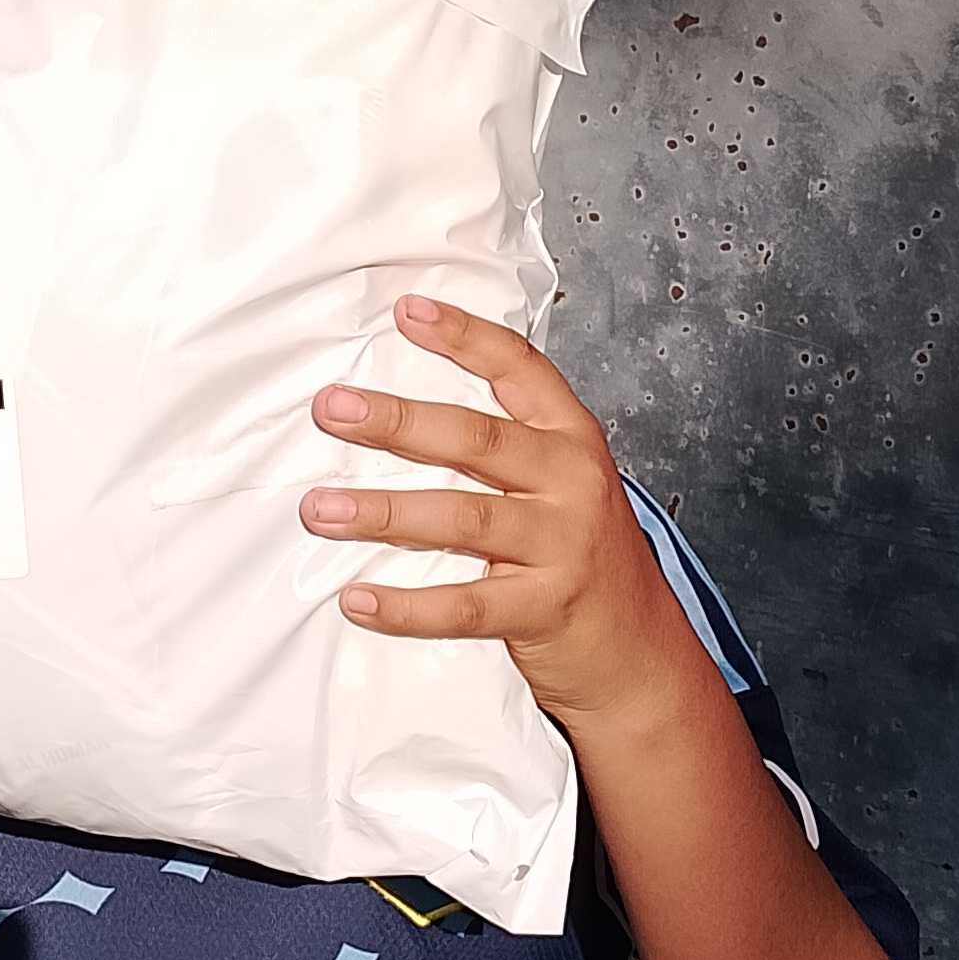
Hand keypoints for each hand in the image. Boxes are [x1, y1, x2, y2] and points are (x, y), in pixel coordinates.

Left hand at [301, 296, 712, 747]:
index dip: (464, 336)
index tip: (406, 310)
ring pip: (461, 519)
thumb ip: (507, 444)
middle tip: (330, 408)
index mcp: (571, 438)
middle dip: (396, 421)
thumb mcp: (561, 482)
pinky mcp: (543, 609)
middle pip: (476, 439)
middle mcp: (571, 483)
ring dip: (383, 513)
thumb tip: (401, 406)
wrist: (638, 649)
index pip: (520, 369)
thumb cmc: (579, 553)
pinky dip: (406, 606)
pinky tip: (358, 598)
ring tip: (320, 510)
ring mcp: (561, 547)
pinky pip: (465, 606)